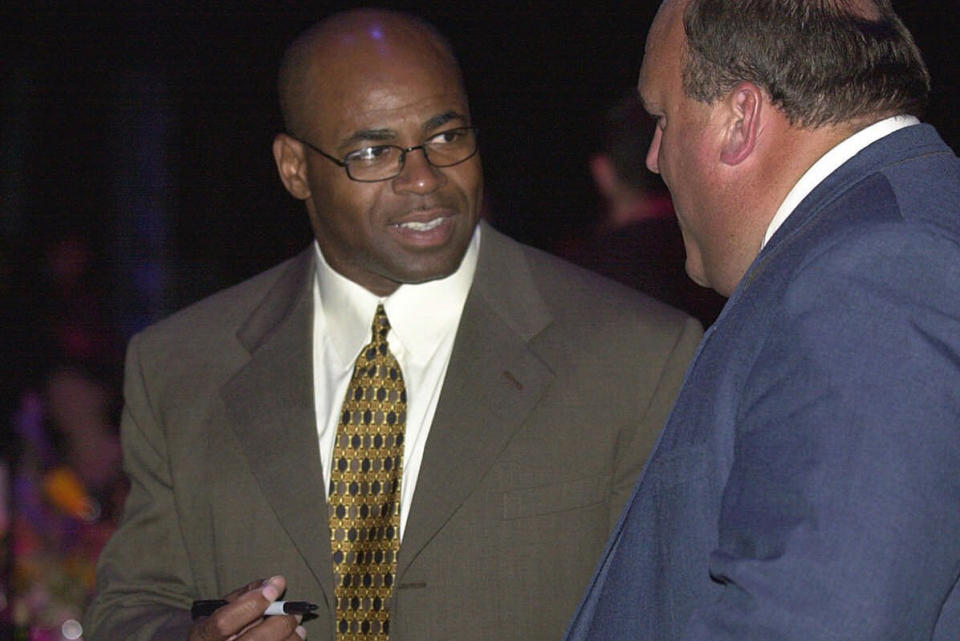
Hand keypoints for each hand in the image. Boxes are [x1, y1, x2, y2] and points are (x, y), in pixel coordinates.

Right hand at [188, 575, 306, 640]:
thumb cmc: (217, 627)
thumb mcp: (220, 608)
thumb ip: (246, 594)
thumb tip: (276, 582)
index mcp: (202, 636)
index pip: (224, 622)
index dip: (252, 604)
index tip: (275, 587)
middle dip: (279, 623)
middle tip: (295, 612)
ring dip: (290, 638)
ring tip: (298, 627)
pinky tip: (294, 638)